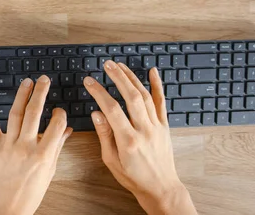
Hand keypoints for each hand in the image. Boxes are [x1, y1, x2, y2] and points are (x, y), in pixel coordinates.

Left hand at [0, 75, 72, 214]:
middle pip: (34, 113)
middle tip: (44, 80)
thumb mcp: (50, 171)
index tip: (60, 110)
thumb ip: (57, 148)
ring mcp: (9, 146)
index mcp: (43, 155)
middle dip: (40, 93)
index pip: (56, 125)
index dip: (60, 114)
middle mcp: (26, 147)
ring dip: (21, 95)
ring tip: (27, 82)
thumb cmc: (31, 193)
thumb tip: (67, 130)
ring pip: (16, 114)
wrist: (8, 208)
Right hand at [84, 61, 196, 214]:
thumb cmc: (134, 177)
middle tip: (107, 65)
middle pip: (131, 97)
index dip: (99, 92)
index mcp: (128, 140)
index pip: (112, 109)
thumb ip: (104, 135)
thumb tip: (96, 113)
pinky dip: (158, 85)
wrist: (161, 188)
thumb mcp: (111, 160)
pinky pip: (162, 102)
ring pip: (145, 96)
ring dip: (132, 78)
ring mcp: (157, 126)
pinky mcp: (165, 126)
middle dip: (118, 78)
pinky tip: (153, 72)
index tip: (89, 82)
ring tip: (120, 66)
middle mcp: (145, 130)